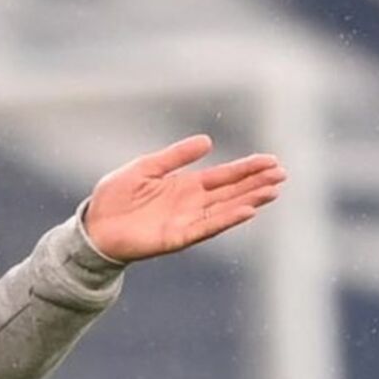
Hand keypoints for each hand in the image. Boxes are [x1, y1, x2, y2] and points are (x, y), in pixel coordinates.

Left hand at [83, 135, 285, 262]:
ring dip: (249, 200)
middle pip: (231, 191)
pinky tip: (247, 210)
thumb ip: (176, 156)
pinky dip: (227, 219)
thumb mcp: (146, 167)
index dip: (247, 168)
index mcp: (185, 186)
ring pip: (226, 209)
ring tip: (273, 190)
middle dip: (256, 182)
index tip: (271, 160)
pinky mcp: (178, 237)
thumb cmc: (115, 196)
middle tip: (282, 173)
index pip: (223, 176)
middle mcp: (192, 204)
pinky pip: (207, 227)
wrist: (95, 225)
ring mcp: (187, 221)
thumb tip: (209, 141)